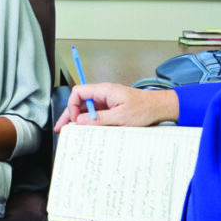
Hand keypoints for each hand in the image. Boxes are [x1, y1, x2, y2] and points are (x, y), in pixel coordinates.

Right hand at [54, 82, 178, 129]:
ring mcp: (107, 101)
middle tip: (61, 127)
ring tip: (70, 131)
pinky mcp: (111, 108)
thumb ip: (99, 119)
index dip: (72, 105)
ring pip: (86, 108)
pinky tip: (86, 130)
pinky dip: (88, 121)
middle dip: (69, 114)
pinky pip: (95, 114)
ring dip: (78, 119)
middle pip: (79, 101)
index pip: (79, 92)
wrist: (159, 108)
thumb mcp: (121, 117)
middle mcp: (103, 94)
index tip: (74, 119)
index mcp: (104, 90)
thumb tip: (80, 121)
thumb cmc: (145, 109)